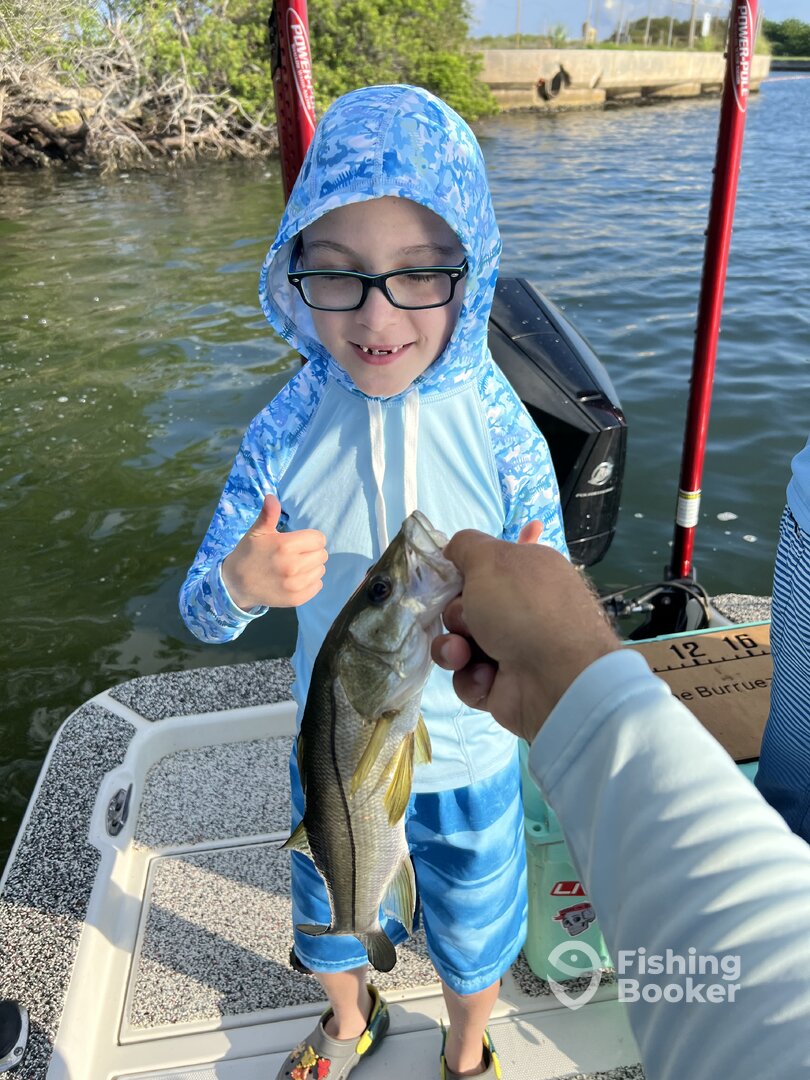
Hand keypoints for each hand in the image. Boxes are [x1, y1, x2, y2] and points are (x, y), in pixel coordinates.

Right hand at [222, 495, 327, 609]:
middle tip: (295, 554)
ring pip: (321, 570)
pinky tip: (295, 579)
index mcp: (285, 546)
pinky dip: (310, 582)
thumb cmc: (249, 553)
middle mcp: (293, 566)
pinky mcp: (297, 599)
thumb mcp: (257, 532)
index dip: (310, 538)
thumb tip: (271, 497)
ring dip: (311, 567)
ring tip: (294, 567)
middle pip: (322, 554)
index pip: (319, 539)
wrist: (236, 584)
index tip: (297, 542)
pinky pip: (318, 585)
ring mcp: (295, 584)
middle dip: (311, 552)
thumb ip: (268, 515)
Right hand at [431, 530, 619, 742]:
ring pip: (460, 642)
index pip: (493, 563)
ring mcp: (514, 649)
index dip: (469, 566)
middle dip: (456, 612)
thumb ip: (465, 545)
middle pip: (466, 604)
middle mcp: (523, 609)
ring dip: (454, 647)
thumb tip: (454, 549)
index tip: (452, 568)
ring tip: (464, 653)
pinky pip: (467, 677)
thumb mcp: (489, 558)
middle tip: (467, 617)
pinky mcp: (503, 686)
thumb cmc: (522, 606)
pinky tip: (486, 677)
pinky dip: (471, 677)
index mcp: (529, 573)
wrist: (554, 677)